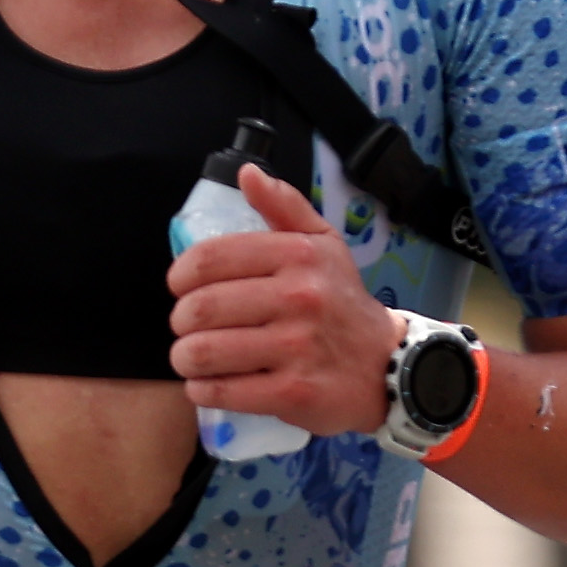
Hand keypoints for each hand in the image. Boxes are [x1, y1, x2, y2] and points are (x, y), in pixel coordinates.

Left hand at [166, 162, 399, 435]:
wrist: (386, 364)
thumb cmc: (340, 301)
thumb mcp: (323, 244)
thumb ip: (284, 206)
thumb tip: (247, 173)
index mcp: (298, 255)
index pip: (211, 258)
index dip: (181, 275)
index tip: (182, 288)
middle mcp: (298, 297)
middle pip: (200, 308)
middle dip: (180, 321)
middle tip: (188, 328)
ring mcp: (296, 348)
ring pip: (204, 352)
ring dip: (185, 358)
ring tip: (193, 357)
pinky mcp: (293, 392)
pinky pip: (222, 391)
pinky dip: (203, 389)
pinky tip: (209, 383)